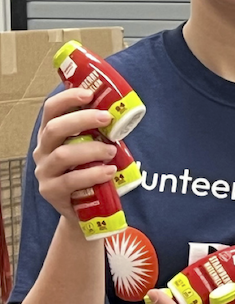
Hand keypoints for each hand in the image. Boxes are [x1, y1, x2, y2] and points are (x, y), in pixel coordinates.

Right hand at [33, 88, 117, 222]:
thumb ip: (98, 133)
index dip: (67, 99)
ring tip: (112, 152)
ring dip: (91, 150)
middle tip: (107, 118)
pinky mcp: (51, 191)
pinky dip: (92, 174)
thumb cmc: (90, 172)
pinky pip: (70, 180)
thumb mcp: (92, 148)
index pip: (51, 110)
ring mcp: (45, 172)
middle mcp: (42, 150)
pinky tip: (109, 172)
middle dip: (82, 120)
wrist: (84, 210)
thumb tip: (122, 112)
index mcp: (51, 135)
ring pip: (62, 154)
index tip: (89, 93)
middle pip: (54, 129)